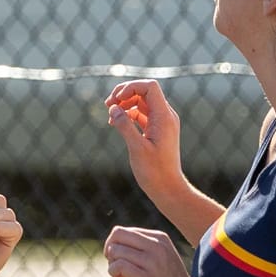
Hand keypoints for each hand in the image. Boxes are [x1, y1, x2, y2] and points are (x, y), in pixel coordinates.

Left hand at [102, 225, 205, 276]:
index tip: (122, 262)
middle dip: (110, 250)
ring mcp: (153, 262)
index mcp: (160, 239)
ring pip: (116, 250)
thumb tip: (109, 250)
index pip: (124, 231)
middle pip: (117, 235)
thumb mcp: (161, 261)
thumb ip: (141, 252)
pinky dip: (114, 272)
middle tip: (116, 266)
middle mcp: (157, 246)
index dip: (116, 246)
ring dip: (112, 265)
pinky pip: (120, 265)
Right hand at [105, 77, 183, 193]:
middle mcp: (165, 116)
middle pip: (145, 91)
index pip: (150, 87)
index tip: (116, 100)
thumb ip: (124, 125)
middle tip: (108, 104)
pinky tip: (116, 123)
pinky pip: (142, 114)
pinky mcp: (157, 130)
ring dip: (125, 104)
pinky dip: (129, 114)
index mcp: (164, 117)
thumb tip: (113, 108)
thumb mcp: (136, 148)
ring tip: (110, 113)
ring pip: (142, 102)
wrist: (168, 188)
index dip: (131, 87)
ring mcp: (162, 122)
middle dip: (125, 94)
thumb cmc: (154, 172)